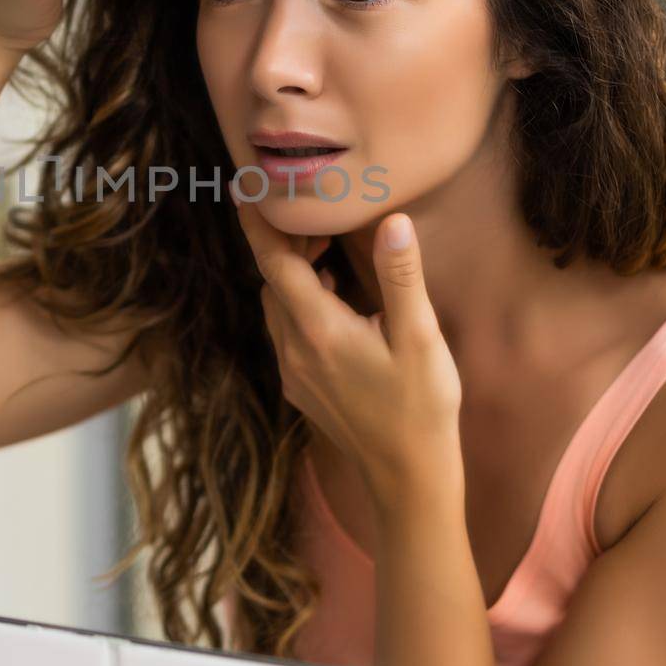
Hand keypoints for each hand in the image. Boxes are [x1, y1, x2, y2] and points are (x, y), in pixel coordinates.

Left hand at [233, 197, 462, 500]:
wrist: (407, 479)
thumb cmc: (421, 408)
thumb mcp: (420, 339)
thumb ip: (401, 278)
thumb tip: (391, 221)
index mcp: (318, 330)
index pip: (274, 262)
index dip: (257, 222)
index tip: (244, 186)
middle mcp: (294, 350)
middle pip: (272, 280)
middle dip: (287, 243)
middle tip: (321, 219)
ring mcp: (293, 372)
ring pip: (277, 306)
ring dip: (293, 275)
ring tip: (331, 254)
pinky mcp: (301, 388)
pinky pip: (287, 331)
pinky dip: (300, 304)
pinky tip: (338, 302)